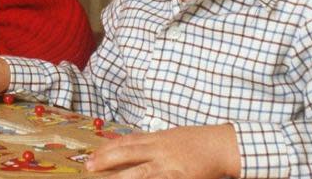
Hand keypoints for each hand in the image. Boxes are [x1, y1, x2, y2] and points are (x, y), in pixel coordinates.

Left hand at [86, 124, 240, 178]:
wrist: (222, 145)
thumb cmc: (197, 141)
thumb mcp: (171, 136)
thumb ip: (151, 142)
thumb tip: (129, 147)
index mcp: (157, 138)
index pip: (126, 142)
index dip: (107, 148)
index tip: (93, 154)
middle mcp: (160, 150)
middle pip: (127, 154)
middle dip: (106, 160)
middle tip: (89, 166)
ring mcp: (170, 166)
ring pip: (140, 174)